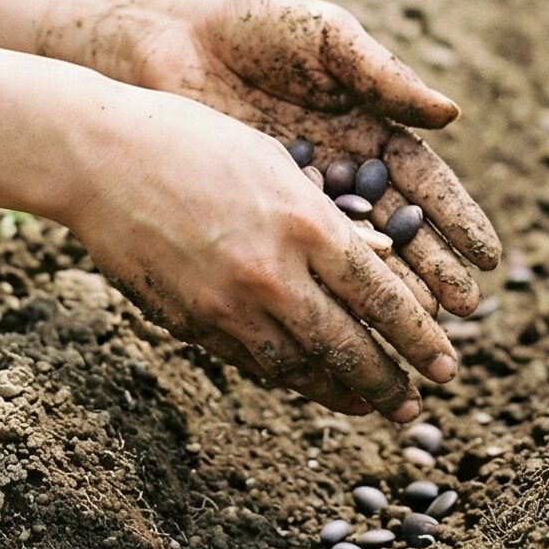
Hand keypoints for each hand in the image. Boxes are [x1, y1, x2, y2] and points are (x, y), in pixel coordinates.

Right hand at [60, 79, 459, 418]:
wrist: (99, 157)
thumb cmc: (193, 141)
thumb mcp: (275, 162)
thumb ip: (326, 219)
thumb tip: (380, 267)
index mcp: (307, 224)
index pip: (383, 299)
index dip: (420, 339)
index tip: (448, 363)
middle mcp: (273, 273)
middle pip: (349, 347)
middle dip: (391, 383)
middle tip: (416, 407)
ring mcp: (228, 304)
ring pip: (300, 367)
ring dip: (340, 392)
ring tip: (370, 405)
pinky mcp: (190, 323)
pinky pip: (251, 361)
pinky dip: (286, 375)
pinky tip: (306, 380)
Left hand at [132, 0, 501, 315]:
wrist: (169, 37)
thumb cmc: (254, 25)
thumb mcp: (326, 37)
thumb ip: (383, 75)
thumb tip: (450, 114)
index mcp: (368, 126)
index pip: (423, 183)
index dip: (457, 219)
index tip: (487, 257)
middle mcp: (342, 169)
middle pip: (396, 227)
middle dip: (431, 269)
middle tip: (459, 309)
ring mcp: (300, 196)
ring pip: (351, 252)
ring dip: (385, 290)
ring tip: (414, 326)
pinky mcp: (256, 213)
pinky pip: (297, 256)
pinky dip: (321, 286)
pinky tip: (343, 317)